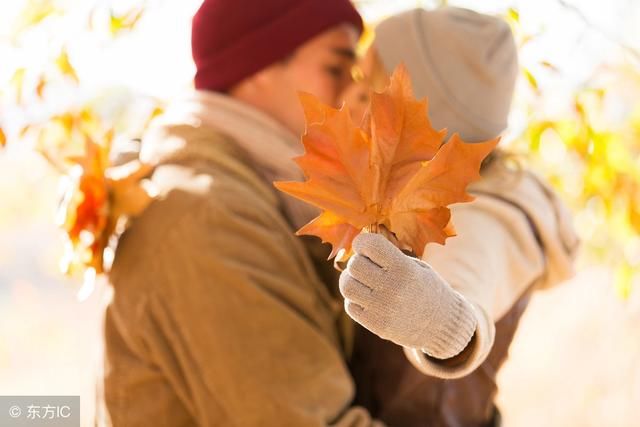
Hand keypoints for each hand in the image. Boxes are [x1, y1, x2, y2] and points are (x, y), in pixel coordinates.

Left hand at [339, 233, 476, 358]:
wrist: (443, 325)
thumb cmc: (427, 288)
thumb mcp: (416, 266)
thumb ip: (389, 257)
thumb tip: (357, 248)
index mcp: (404, 269)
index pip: (370, 245)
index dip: (362, 242)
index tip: (365, 246)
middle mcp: (392, 288)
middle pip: (354, 265)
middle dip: (358, 262)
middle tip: (367, 266)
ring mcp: (383, 309)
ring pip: (347, 286)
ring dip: (352, 280)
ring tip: (364, 282)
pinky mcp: (376, 325)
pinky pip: (350, 306)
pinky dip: (355, 299)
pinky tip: (368, 298)